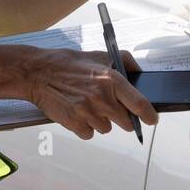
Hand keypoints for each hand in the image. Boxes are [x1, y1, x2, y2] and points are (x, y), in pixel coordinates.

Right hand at [24, 48, 156, 139]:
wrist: (37, 73)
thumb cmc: (67, 64)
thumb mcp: (99, 55)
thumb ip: (124, 63)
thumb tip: (139, 75)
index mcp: (111, 79)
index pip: (140, 104)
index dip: (149, 115)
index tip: (151, 120)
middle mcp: (102, 98)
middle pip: (125, 122)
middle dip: (120, 117)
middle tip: (107, 105)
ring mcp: (88, 112)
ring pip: (106, 129)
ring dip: (100, 121)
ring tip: (86, 105)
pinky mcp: (74, 123)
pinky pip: (89, 134)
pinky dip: (85, 127)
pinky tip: (77, 112)